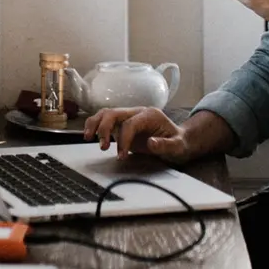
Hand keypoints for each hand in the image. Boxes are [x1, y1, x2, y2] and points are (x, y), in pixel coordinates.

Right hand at [83, 107, 236, 162]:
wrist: (180, 140)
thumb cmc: (179, 143)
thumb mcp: (178, 147)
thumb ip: (166, 145)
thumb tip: (151, 143)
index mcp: (150, 115)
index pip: (130, 124)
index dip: (123, 139)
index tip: (122, 156)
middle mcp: (137, 112)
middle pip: (114, 113)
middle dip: (104, 129)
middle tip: (102, 147)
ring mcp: (129, 117)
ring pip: (106, 113)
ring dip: (95, 124)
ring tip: (88, 138)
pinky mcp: (123, 124)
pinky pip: (105, 121)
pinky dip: (96, 126)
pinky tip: (91, 136)